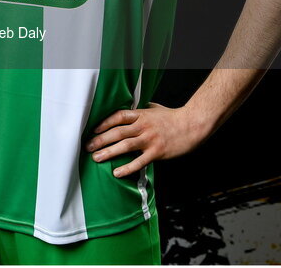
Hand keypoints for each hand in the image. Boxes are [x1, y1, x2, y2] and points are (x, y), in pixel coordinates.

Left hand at [85, 103, 209, 177]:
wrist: (192, 125)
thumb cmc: (174, 117)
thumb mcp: (156, 108)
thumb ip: (144, 109)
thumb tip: (136, 107)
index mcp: (142, 115)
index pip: (118, 116)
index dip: (104, 123)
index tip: (93, 130)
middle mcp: (143, 126)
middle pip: (117, 132)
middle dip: (100, 140)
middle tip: (88, 147)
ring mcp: (149, 139)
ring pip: (124, 146)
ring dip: (108, 152)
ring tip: (96, 158)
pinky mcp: (157, 152)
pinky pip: (139, 161)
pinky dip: (127, 168)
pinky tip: (116, 173)